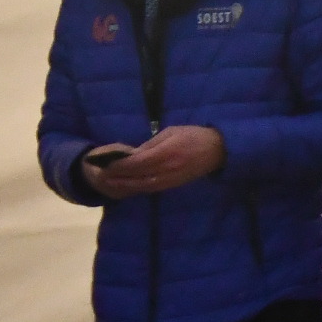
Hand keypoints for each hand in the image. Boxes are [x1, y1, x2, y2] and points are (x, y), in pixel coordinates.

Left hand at [92, 126, 224, 198]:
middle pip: (138, 177)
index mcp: (166, 153)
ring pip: (144, 186)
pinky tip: (130, 186)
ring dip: (126, 186)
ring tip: (111, 183)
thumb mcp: (171, 132)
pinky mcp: (175, 184)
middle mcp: (168, 169)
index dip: (120, 165)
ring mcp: (172, 179)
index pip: (137, 162)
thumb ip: (151, 144)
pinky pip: (153, 189)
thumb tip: (133, 154)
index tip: (105, 163)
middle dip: (119, 178)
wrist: (219, 150)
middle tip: (102, 176)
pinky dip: (139, 188)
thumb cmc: (194, 135)